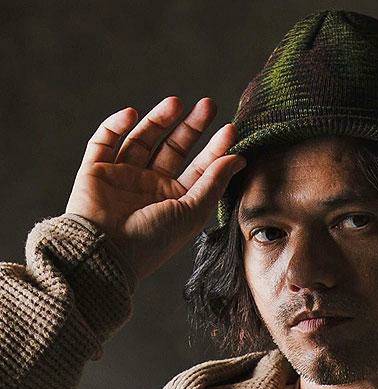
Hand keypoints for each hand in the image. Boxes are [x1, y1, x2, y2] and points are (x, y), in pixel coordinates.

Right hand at [65, 96, 244, 282]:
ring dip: (158, 120)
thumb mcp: (191, 212)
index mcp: (175, 201)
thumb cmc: (152, 240)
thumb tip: (238, 158)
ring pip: (142, 140)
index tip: (231, 129)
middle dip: (191, 127)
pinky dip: (115, 126)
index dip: (215, 149)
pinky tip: (131, 114)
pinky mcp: (95, 171)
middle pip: (173, 149)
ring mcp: (123, 178)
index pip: (200, 169)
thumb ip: (214, 183)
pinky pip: (104, 142)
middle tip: (209, 105)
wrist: (106, 253)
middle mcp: (150, 187)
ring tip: (176, 102)